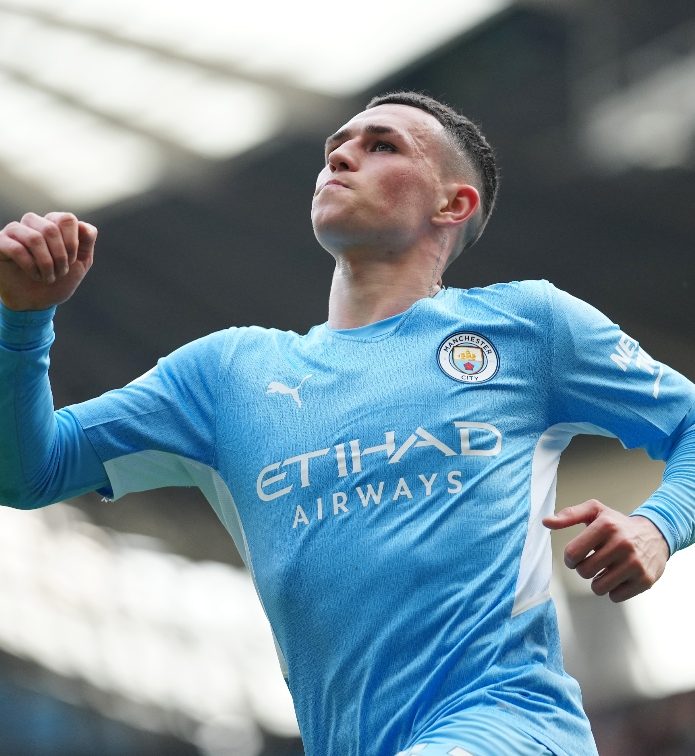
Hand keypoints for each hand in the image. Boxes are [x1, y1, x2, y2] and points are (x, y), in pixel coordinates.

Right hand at [0, 212, 96, 310]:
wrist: (36, 302)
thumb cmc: (58, 280)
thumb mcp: (80, 264)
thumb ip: (86, 243)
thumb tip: (85, 226)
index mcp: (53, 224)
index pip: (67, 219)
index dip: (73, 243)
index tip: (72, 262)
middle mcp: (33, 223)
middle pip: (51, 229)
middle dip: (60, 257)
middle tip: (61, 273)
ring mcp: (14, 232)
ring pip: (34, 238)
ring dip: (46, 263)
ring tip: (48, 277)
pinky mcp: (0, 243)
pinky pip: (16, 249)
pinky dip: (31, 266)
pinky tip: (35, 275)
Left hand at [543, 499, 669, 601]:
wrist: (655, 534)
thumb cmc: (618, 524)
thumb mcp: (595, 511)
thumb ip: (569, 515)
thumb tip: (546, 521)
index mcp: (606, 525)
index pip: (572, 553)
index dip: (570, 558)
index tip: (576, 556)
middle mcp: (622, 544)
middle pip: (584, 572)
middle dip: (584, 569)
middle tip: (592, 562)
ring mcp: (635, 563)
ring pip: (598, 588)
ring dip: (597, 582)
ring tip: (605, 570)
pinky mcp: (645, 580)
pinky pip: (615, 597)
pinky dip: (613, 590)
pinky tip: (619, 577)